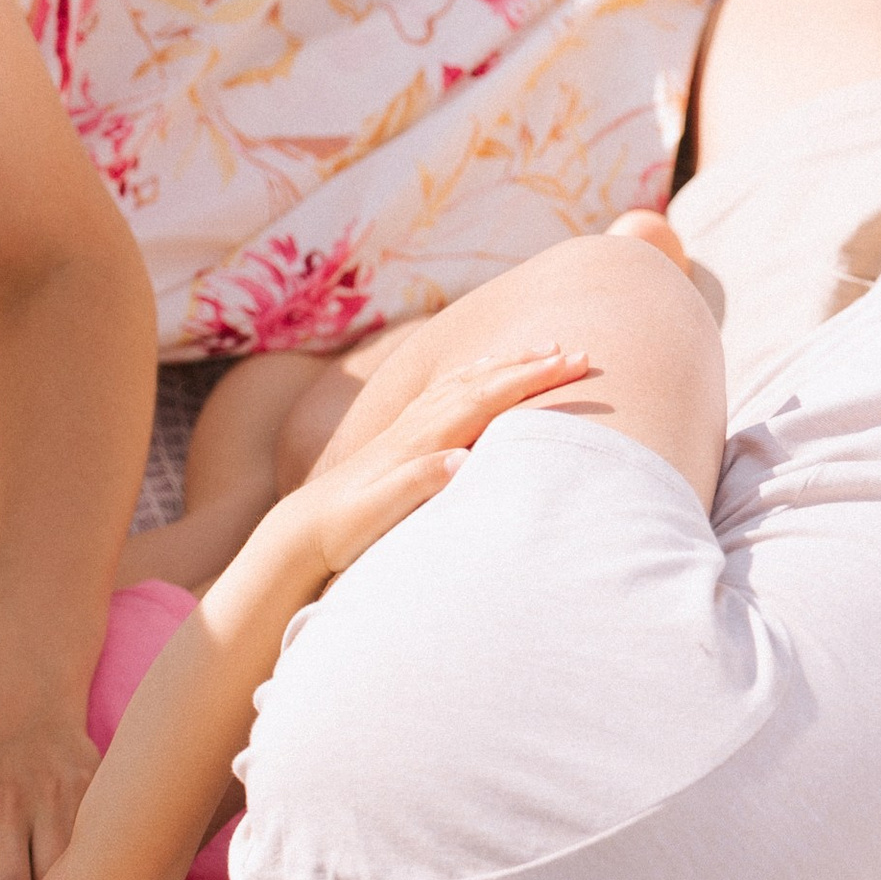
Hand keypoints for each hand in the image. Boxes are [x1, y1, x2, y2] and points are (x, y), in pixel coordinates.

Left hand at [274, 345, 594, 583]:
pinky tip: (485, 370)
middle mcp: (416, 425)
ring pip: (466, 380)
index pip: (485, 399)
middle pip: (482, 382)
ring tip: (544, 349)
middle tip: (579, 352)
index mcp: (420, 441)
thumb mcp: (378, 514)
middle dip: (531, 365)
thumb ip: (416, 485)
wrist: (301, 530)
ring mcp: (408, 426)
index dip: (530, 380)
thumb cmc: (343, 529)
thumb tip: (459, 460)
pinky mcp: (402, 435)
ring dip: (506, 363)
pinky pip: (447, 391)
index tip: (573, 365)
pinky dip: (476, 374)